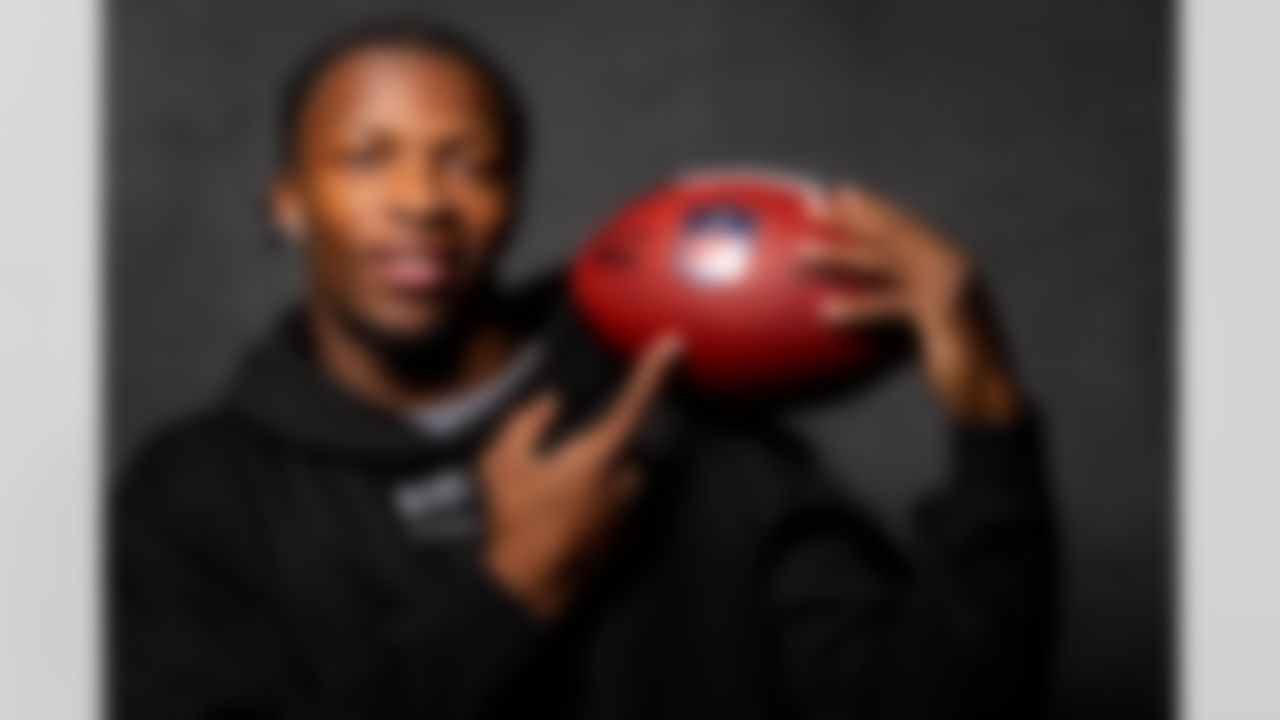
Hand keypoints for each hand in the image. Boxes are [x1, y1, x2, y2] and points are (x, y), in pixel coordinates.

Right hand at [479, 336, 681, 619]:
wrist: (528, 591)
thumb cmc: (514, 522)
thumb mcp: (501, 461)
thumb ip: (528, 421)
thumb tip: (552, 403)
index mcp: (601, 456)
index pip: (636, 403)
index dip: (655, 371)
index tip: (674, 343)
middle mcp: (629, 481)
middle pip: (621, 446)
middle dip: (594, 450)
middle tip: (552, 474)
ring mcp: (634, 513)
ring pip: (621, 477)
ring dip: (596, 480)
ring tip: (555, 505)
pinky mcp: (632, 539)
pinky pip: (621, 506)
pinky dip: (600, 507)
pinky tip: (567, 525)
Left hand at [800, 185, 1022, 424]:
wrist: (992, 398)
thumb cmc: (959, 367)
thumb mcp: (933, 324)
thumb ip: (911, 300)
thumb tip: (874, 291)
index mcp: (952, 261)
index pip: (906, 225)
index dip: (872, 209)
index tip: (840, 195)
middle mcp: (953, 264)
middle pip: (894, 232)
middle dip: (851, 216)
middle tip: (813, 205)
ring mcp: (950, 286)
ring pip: (884, 261)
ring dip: (839, 255)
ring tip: (801, 255)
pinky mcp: (944, 313)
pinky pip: (890, 304)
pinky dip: (859, 308)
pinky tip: (828, 314)